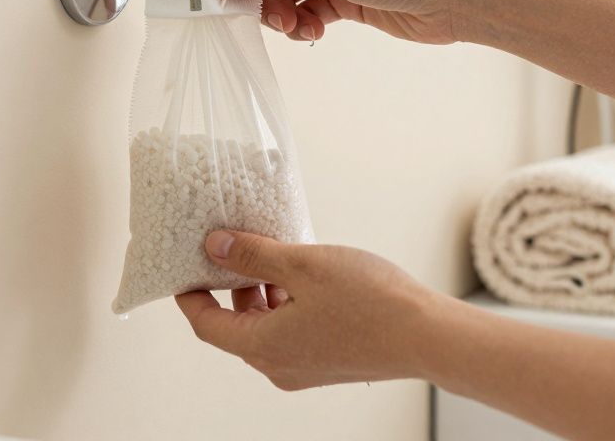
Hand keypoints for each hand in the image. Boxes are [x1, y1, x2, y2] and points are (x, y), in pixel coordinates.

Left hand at [174, 230, 444, 390]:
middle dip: (229, 289)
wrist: (428, 335)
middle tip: (231, 249)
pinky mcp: (329, 362)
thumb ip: (253, 256)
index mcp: (263, 347)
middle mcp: (279, 366)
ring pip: (265, 330)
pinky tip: (304, 277)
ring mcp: (305, 368)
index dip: (191, 295)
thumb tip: (213, 247)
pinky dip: (285, 306)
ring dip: (260, 295)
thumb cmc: (370, 300)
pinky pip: (291, 334)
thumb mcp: (302, 265)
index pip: (207, 325)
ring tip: (273, 256)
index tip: (186, 267)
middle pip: (235, 328)